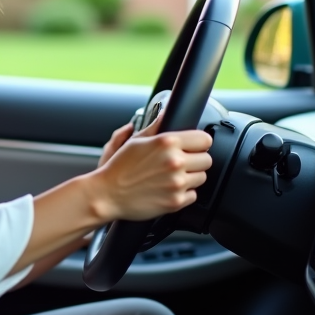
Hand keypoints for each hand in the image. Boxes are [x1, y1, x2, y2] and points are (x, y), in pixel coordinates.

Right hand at [88, 115, 212, 221]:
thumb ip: (156, 126)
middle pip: (206, 160)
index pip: (205, 139)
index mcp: (167, 142)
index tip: (193, 147)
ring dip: (190, 177)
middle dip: (195, 160)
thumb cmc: (119, 168)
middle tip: (180, 163)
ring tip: (172, 176)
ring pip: (202, 177)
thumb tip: (166, 113)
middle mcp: (175, 162)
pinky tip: (168, 189)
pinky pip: (193, 195)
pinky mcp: (176, 201)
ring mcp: (177, 183)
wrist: (107, 195)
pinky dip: (184, 193)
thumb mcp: (135, 141)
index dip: (198, 143)